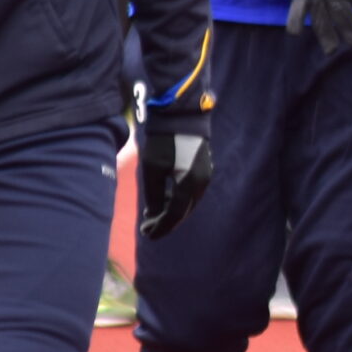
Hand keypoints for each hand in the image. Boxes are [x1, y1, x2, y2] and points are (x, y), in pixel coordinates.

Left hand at [138, 119, 212, 240]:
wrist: (182, 116)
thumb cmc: (164, 142)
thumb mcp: (153, 169)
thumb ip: (154, 195)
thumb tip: (154, 215)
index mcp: (189, 185)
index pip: (174, 215)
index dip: (160, 227)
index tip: (146, 234)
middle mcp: (201, 184)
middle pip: (183, 212)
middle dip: (165, 222)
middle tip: (147, 228)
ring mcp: (205, 176)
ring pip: (188, 203)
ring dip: (171, 211)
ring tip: (152, 214)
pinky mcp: (203, 169)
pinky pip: (191, 192)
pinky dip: (177, 200)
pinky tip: (165, 199)